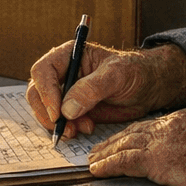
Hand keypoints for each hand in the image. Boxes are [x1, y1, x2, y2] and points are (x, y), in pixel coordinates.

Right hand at [25, 42, 185, 139]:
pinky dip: (67, 129)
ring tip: (79, 130)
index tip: (58, 113)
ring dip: (58, 124)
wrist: (148, 88)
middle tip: (66, 128)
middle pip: (37, 92)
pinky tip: (85, 129)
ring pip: (45, 110)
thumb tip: (67, 108)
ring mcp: (66, 92)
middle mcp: (63, 73)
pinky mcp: (72, 110)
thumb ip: (92, 88)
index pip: (43, 71)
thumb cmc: (134, 72)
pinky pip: (59, 121)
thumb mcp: (117, 75)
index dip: (46, 92)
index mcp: (69, 55)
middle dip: (48, 113)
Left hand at [86, 110, 185, 185]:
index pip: (150, 125)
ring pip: (124, 143)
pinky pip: (125, 160)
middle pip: (132, 131)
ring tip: (92, 161)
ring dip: (105, 153)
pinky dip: (108, 165)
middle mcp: (172, 124)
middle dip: (112, 142)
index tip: (119, 143)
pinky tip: (97, 170)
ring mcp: (165, 140)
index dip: (131, 135)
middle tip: (96, 152)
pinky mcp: (161, 160)